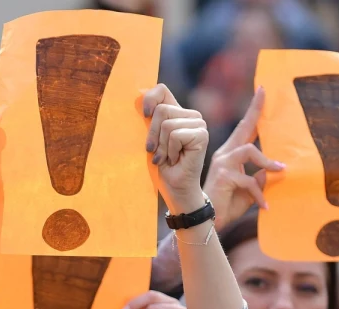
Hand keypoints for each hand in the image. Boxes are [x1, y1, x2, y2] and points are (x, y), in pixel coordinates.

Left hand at [143, 84, 209, 213]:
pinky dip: (170, 151)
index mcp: (178, 112)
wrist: (176, 188)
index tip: (144, 115)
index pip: (161, 90)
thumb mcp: (151, 139)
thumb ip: (149, 119)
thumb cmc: (162, 165)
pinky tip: (175, 160)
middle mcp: (191, 115)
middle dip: (153, 135)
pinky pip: (175, 135)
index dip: (149, 99)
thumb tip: (137, 99)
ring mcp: (199, 124)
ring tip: (166, 158)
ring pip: (167, 124)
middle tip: (156, 152)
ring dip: (161, 146)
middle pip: (161, 110)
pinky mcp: (202, 134)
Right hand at [202, 87, 285, 227]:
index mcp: (231, 155)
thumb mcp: (249, 190)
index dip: (254, 111)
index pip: (244, 129)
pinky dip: (260, 194)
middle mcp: (225, 154)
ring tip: (280, 171)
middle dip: (255, 109)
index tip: (262, 91)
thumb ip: (259, 179)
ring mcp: (223, 163)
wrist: (209, 222)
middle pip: (243, 127)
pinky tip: (265, 206)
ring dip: (267, 161)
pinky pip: (249, 180)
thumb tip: (273, 170)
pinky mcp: (224, 175)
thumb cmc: (227, 205)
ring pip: (249, 150)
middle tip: (264, 91)